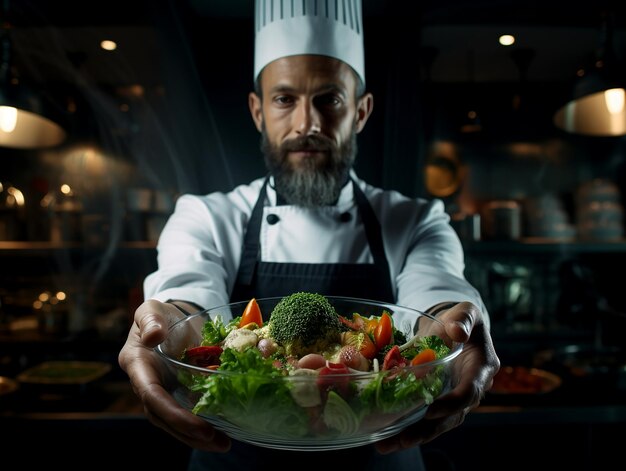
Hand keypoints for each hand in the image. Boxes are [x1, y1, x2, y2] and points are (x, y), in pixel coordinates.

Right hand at [118, 299, 230, 451]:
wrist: (172, 318)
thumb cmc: (159, 314)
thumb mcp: (152, 309)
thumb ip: (151, 319)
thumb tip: (154, 336)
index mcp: (137, 365)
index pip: (152, 395)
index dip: (174, 414)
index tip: (199, 426)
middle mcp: (147, 383)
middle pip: (164, 417)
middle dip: (189, 433)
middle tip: (219, 442)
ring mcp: (164, 390)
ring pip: (176, 420)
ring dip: (198, 436)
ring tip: (224, 444)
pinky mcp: (179, 392)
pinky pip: (189, 411)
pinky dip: (205, 423)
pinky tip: (227, 429)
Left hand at [374, 301, 499, 453]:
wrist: (453, 327)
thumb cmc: (460, 318)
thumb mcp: (465, 311)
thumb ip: (463, 318)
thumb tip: (458, 331)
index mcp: (482, 368)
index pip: (470, 391)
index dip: (452, 403)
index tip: (430, 410)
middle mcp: (470, 388)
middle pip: (452, 416)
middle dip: (427, 430)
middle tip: (403, 439)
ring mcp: (454, 397)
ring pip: (438, 423)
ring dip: (413, 436)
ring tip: (387, 445)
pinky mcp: (439, 401)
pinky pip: (425, 418)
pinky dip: (407, 427)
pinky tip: (385, 436)